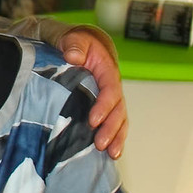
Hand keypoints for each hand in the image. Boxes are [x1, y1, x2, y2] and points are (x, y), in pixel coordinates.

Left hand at [59, 28, 126, 158]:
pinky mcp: (101, 106)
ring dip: (116, 137)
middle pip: (118, 110)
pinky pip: (111, 122)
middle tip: (100, 144)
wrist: (78, 44)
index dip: (104, 106)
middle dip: (111, 128)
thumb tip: (73, 57)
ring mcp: (108, 98)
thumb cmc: (76, 42)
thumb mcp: (73, 38)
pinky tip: (109, 153)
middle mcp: (111, 86)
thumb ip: (74, 44)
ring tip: (110, 154)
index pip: (110, 90)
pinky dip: (113, 137)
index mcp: (107, 70)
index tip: (92, 120)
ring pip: (118, 119)